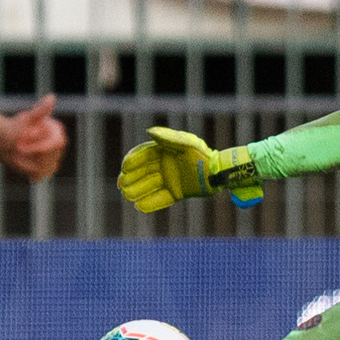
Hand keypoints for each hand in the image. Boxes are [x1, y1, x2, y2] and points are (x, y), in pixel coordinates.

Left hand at [0, 94, 66, 181]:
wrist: (0, 137)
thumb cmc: (12, 127)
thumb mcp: (24, 120)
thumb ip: (40, 111)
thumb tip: (52, 97)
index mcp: (56, 130)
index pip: (56, 144)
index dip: (39, 147)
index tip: (20, 146)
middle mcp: (58, 143)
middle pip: (51, 157)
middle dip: (32, 155)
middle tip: (17, 148)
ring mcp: (53, 157)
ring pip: (46, 168)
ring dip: (28, 164)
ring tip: (16, 154)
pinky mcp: (45, 168)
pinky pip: (40, 175)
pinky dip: (28, 171)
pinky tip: (19, 162)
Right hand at [116, 126, 262, 212]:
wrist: (218, 172)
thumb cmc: (202, 155)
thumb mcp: (186, 144)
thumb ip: (168, 138)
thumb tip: (149, 132)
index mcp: (165, 151)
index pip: (144, 156)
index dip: (133, 161)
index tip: (125, 167)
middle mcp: (165, 165)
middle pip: (143, 172)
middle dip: (131, 178)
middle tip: (121, 184)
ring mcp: (170, 180)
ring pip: (149, 186)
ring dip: (137, 191)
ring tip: (126, 196)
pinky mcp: (177, 193)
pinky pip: (161, 199)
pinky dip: (151, 204)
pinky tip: (139, 207)